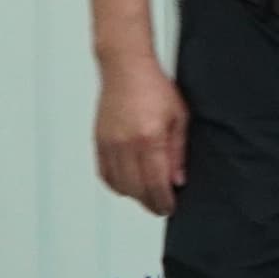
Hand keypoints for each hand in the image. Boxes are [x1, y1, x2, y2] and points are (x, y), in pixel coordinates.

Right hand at [94, 53, 187, 215]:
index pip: (155, 183)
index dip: (163, 201)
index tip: (169, 208)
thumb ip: (178, 153)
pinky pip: (104, 174)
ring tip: (147, 195)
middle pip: (135, 189)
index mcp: (149, 139)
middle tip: (161, 206)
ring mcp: (109, 144)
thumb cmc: (155, 88)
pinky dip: (116, 184)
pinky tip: (128, 184)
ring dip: (134, 195)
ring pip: (118, 185)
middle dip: (149, 202)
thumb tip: (177, 180)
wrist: (126, 69)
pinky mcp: (98, 142)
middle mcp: (126, 144)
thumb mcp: (180, 119)